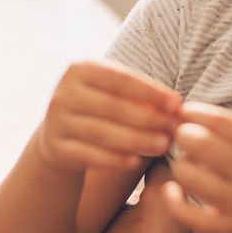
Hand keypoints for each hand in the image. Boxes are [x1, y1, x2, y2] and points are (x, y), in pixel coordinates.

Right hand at [34, 61, 181, 173]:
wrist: (57, 138)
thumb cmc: (98, 110)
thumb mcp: (110, 94)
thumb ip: (138, 96)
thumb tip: (176, 107)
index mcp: (80, 70)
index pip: (120, 79)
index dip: (150, 91)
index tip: (177, 104)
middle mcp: (63, 93)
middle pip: (112, 107)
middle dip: (148, 118)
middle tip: (174, 129)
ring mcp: (56, 121)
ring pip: (101, 132)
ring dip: (136, 140)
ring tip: (163, 146)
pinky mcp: (55, 148)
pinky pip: (88, 154)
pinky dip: (113, 159)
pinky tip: (135, 162)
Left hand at [151, 102, 231, 232]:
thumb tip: (200, 119)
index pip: (218, 120)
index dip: (194, 113)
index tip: (184, 113)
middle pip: (197, 142)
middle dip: (183, 136)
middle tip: (182, 139)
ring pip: (188, 174)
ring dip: (180, 166)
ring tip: (185, 166)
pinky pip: (188, 213)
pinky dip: (174, 199)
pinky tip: (172, 191)